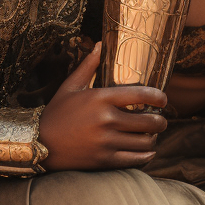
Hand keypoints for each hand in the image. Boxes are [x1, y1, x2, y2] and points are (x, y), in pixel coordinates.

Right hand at [39, 43, 166, 171]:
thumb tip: (100, 44)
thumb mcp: (70, 86)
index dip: (158, 96)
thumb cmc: (57, 113)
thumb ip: (89, 65)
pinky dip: (146, 155)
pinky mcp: (105, 160)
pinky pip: (136, 159)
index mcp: (100, 98)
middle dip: (160, 121)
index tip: (164, 99)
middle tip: (161, 120)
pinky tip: (147, 151)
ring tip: (152, 135)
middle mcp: (106, 119)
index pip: (140, 94)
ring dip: (153, 138)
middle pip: (148, 121)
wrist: (41, 143)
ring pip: (145, 142)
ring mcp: (106, 141)